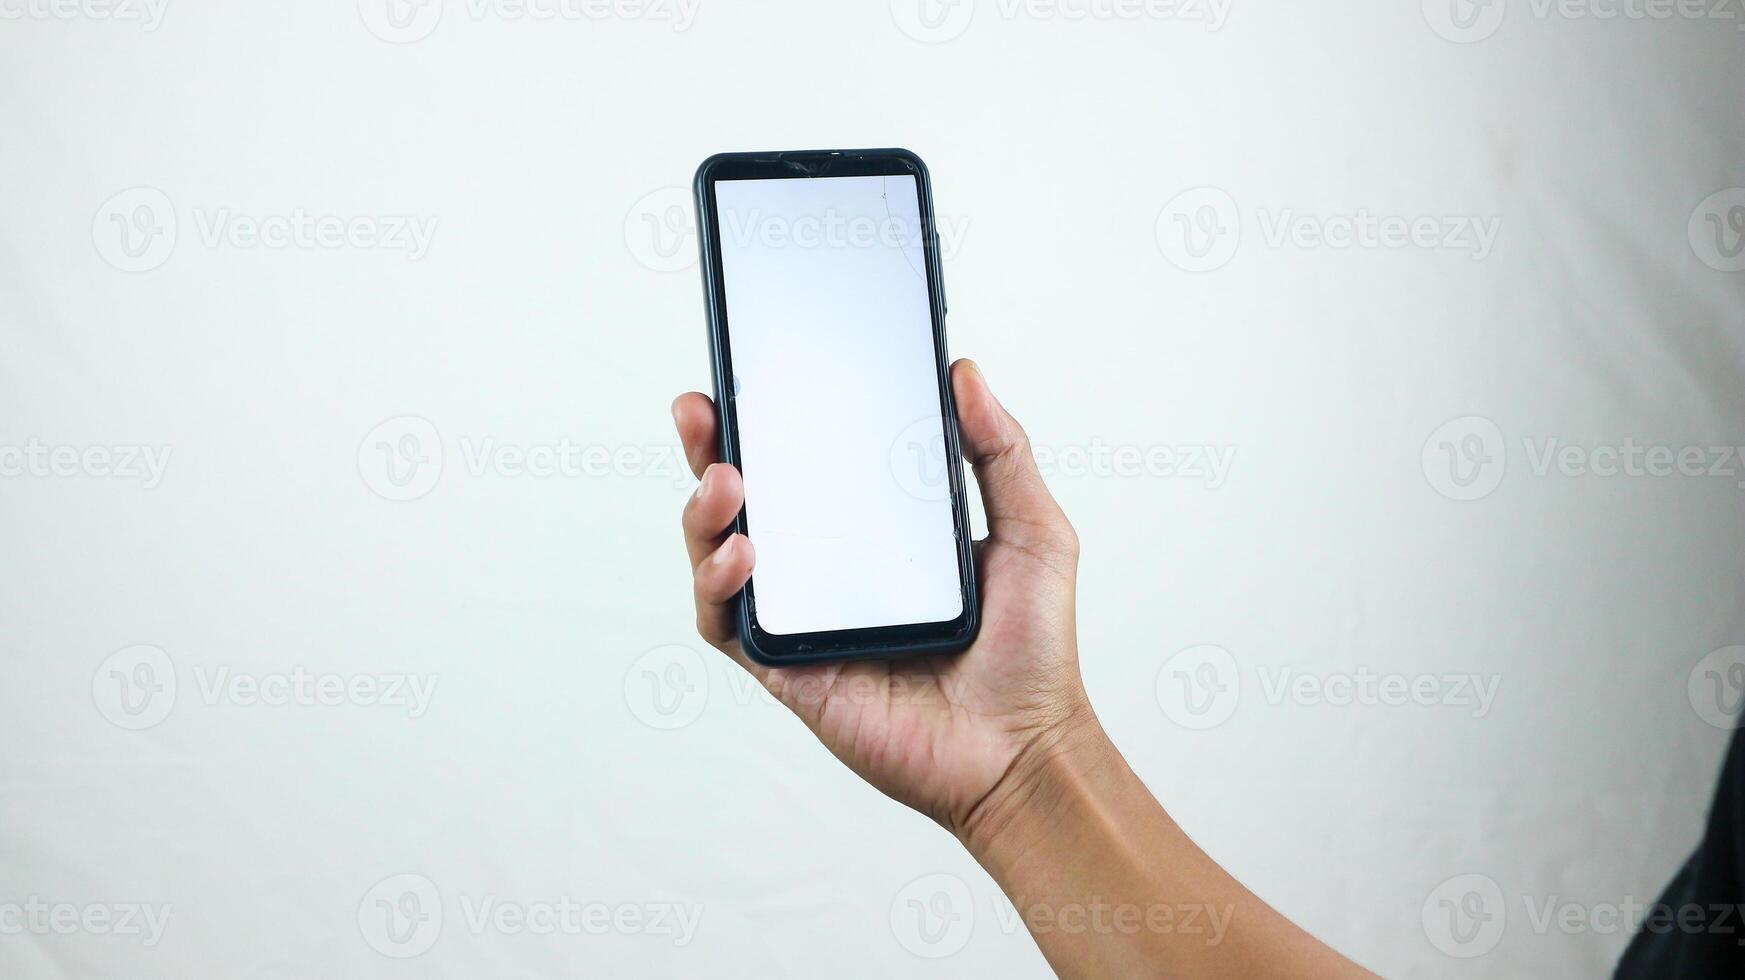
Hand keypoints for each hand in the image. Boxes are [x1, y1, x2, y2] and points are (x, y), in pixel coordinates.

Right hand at [671, 359, 1093, 840]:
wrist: (1023, 747)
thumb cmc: (1032, 652)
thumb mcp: (1032, 531)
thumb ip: (1001, 451)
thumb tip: (964, 373)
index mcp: (876, 529)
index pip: (808, 462)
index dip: (770, 419)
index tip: (750, 374)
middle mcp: (829, 569)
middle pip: (747, 499)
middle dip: (710, 449)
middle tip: (701, 411)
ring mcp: (803, 618)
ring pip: (719, 555)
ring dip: (704, 512)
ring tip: (725, 478)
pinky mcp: (787, 669)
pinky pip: (727, 623)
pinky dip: (717, 584)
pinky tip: (742, 553)